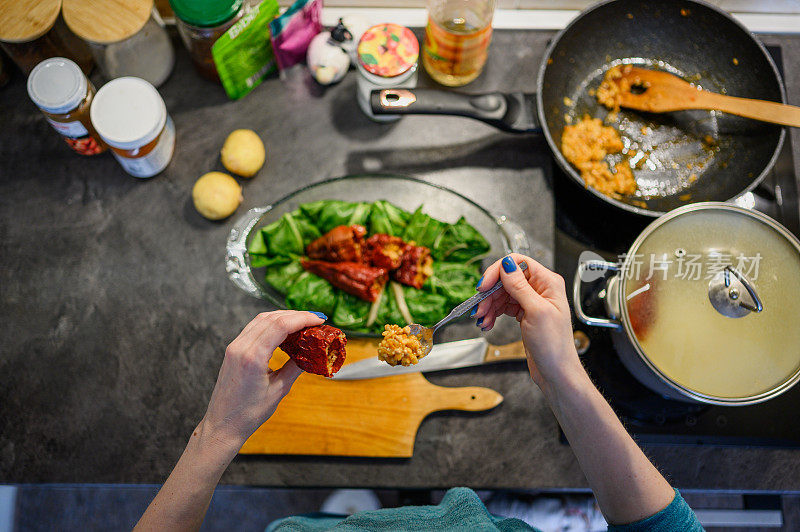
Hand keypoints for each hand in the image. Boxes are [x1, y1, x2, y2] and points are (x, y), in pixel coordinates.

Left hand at [198, 310, 323, 454]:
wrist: (223, 425)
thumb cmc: (248, 414)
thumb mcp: (278, 390)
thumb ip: (295, 368)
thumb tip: (310, 354)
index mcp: (252, 357)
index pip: (280, 325)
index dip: (302, 319)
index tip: (319, 320)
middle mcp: (240, 347)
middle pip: (271, 318)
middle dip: (296, 315)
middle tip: (315, 319)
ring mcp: (234, 347)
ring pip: (261, 319)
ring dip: (283, 316)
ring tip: (302, 322)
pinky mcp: (233, 350)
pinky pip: (253, 328)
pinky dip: (271, 324)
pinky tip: (283, 329)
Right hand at [473, 253, 581, 390]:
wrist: (556, 372)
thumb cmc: (554, 346)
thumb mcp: (536, 312)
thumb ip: (520, 287)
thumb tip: (507, 265)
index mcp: (548, 282)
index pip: (518, 263)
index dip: (498, 271)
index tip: (484, 286)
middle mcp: (540, 289)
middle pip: (506, 279)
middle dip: (490, 293)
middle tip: (480, 308)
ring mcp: (531, 301)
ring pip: (502, 293)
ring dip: (489, 306)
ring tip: (482, 320)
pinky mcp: (524, 313)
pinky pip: (503, 306)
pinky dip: (493, 313)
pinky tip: (488, 323)